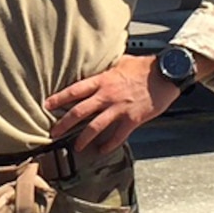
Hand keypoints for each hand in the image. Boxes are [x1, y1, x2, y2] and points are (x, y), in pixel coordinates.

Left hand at [46, 54, 179, 153]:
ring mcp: (119, 109)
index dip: (59, 98)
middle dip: (64, 123)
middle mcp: (107, 95)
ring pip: (95, 127)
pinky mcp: (132, 119)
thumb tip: (97, 68)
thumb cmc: (145, 67)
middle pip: (79, 111)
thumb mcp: (121, 62)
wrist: (167, 75)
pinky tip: (101, 150)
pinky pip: (117, 136)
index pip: (75, 90)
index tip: (47, 105)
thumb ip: (106, 69)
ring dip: (83, 138)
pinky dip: (108, 145)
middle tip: (53, 132)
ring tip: (75, 147)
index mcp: (103, 80)